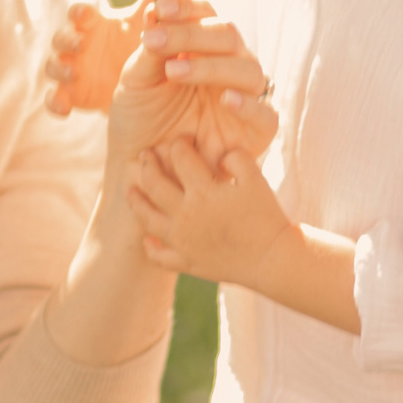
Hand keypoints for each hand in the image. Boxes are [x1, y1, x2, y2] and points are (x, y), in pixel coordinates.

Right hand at [44, 0, 147, 115]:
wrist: (138, 85)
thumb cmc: (138, 45)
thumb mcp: (147, 28)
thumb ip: (153, 8)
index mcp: (93, 25)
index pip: (79, 14)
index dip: (79, 13)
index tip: (86, 15)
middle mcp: (77, 45)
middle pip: (60, 38)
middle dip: (67, 39)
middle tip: (81, 44)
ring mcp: (71, 70)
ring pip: (53, 66)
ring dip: (60, 68)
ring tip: (74, 74)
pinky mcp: (71, 94)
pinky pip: (53, 97)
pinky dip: (55, 101)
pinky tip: (64, 108)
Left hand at [105, 0, 270, 160]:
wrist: (138, 170)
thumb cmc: (138, 121)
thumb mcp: (135, 81)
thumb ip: (151, 47)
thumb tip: (160, 0)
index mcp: (200, 48)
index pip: (206, 13)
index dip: (187, 7)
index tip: (159, 8)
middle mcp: (227, 67)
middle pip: (228, 35)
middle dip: (192, 33)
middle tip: (156, 41)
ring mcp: (244, 98)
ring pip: (248, 68)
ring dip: (211, 65)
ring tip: (175, 71)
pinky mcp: (254, 134)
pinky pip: (266, 115)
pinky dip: (249, 106)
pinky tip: (226, 100)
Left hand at [129, 142, 295, 287]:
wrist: (272, 258)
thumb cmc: (266, 216)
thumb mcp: (256, 178)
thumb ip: (236, 158)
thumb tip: (218, 156)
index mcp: (203, 191)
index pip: (181, 158)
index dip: (180, 144)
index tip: (183, 140)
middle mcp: (186, 214)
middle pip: (154, 184)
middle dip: (147, 165)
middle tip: (144, 155)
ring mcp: (182, 241)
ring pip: (148, 218)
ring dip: (136, 202)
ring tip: (131, 191)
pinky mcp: (186, 262)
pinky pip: (158, 256)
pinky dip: (150, 246)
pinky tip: (148, 237)